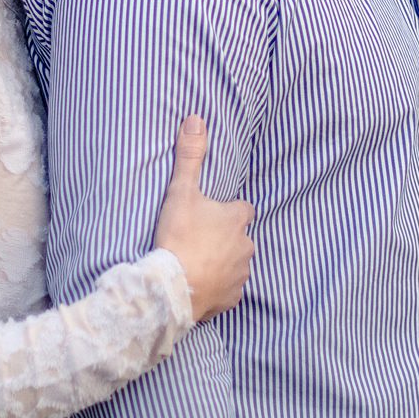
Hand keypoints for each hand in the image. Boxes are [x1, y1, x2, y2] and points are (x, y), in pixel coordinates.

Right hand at [152, 114, 254, 321]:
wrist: (172, 288)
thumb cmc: (179, 237)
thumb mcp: (181, 192)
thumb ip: (190, 156)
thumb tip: (196, 118)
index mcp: (237, 219)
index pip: (243, 208)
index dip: (229, 210)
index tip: (211, 213)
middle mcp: (245, 246)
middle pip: (240, 237)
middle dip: (225, 238)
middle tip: (199, 238)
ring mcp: (240, 274)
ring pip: (236, 264)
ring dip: (222, 262)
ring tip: (197, 262)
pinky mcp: (231, 299)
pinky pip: (228, 290)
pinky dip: (217, 287)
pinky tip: (198, 284)